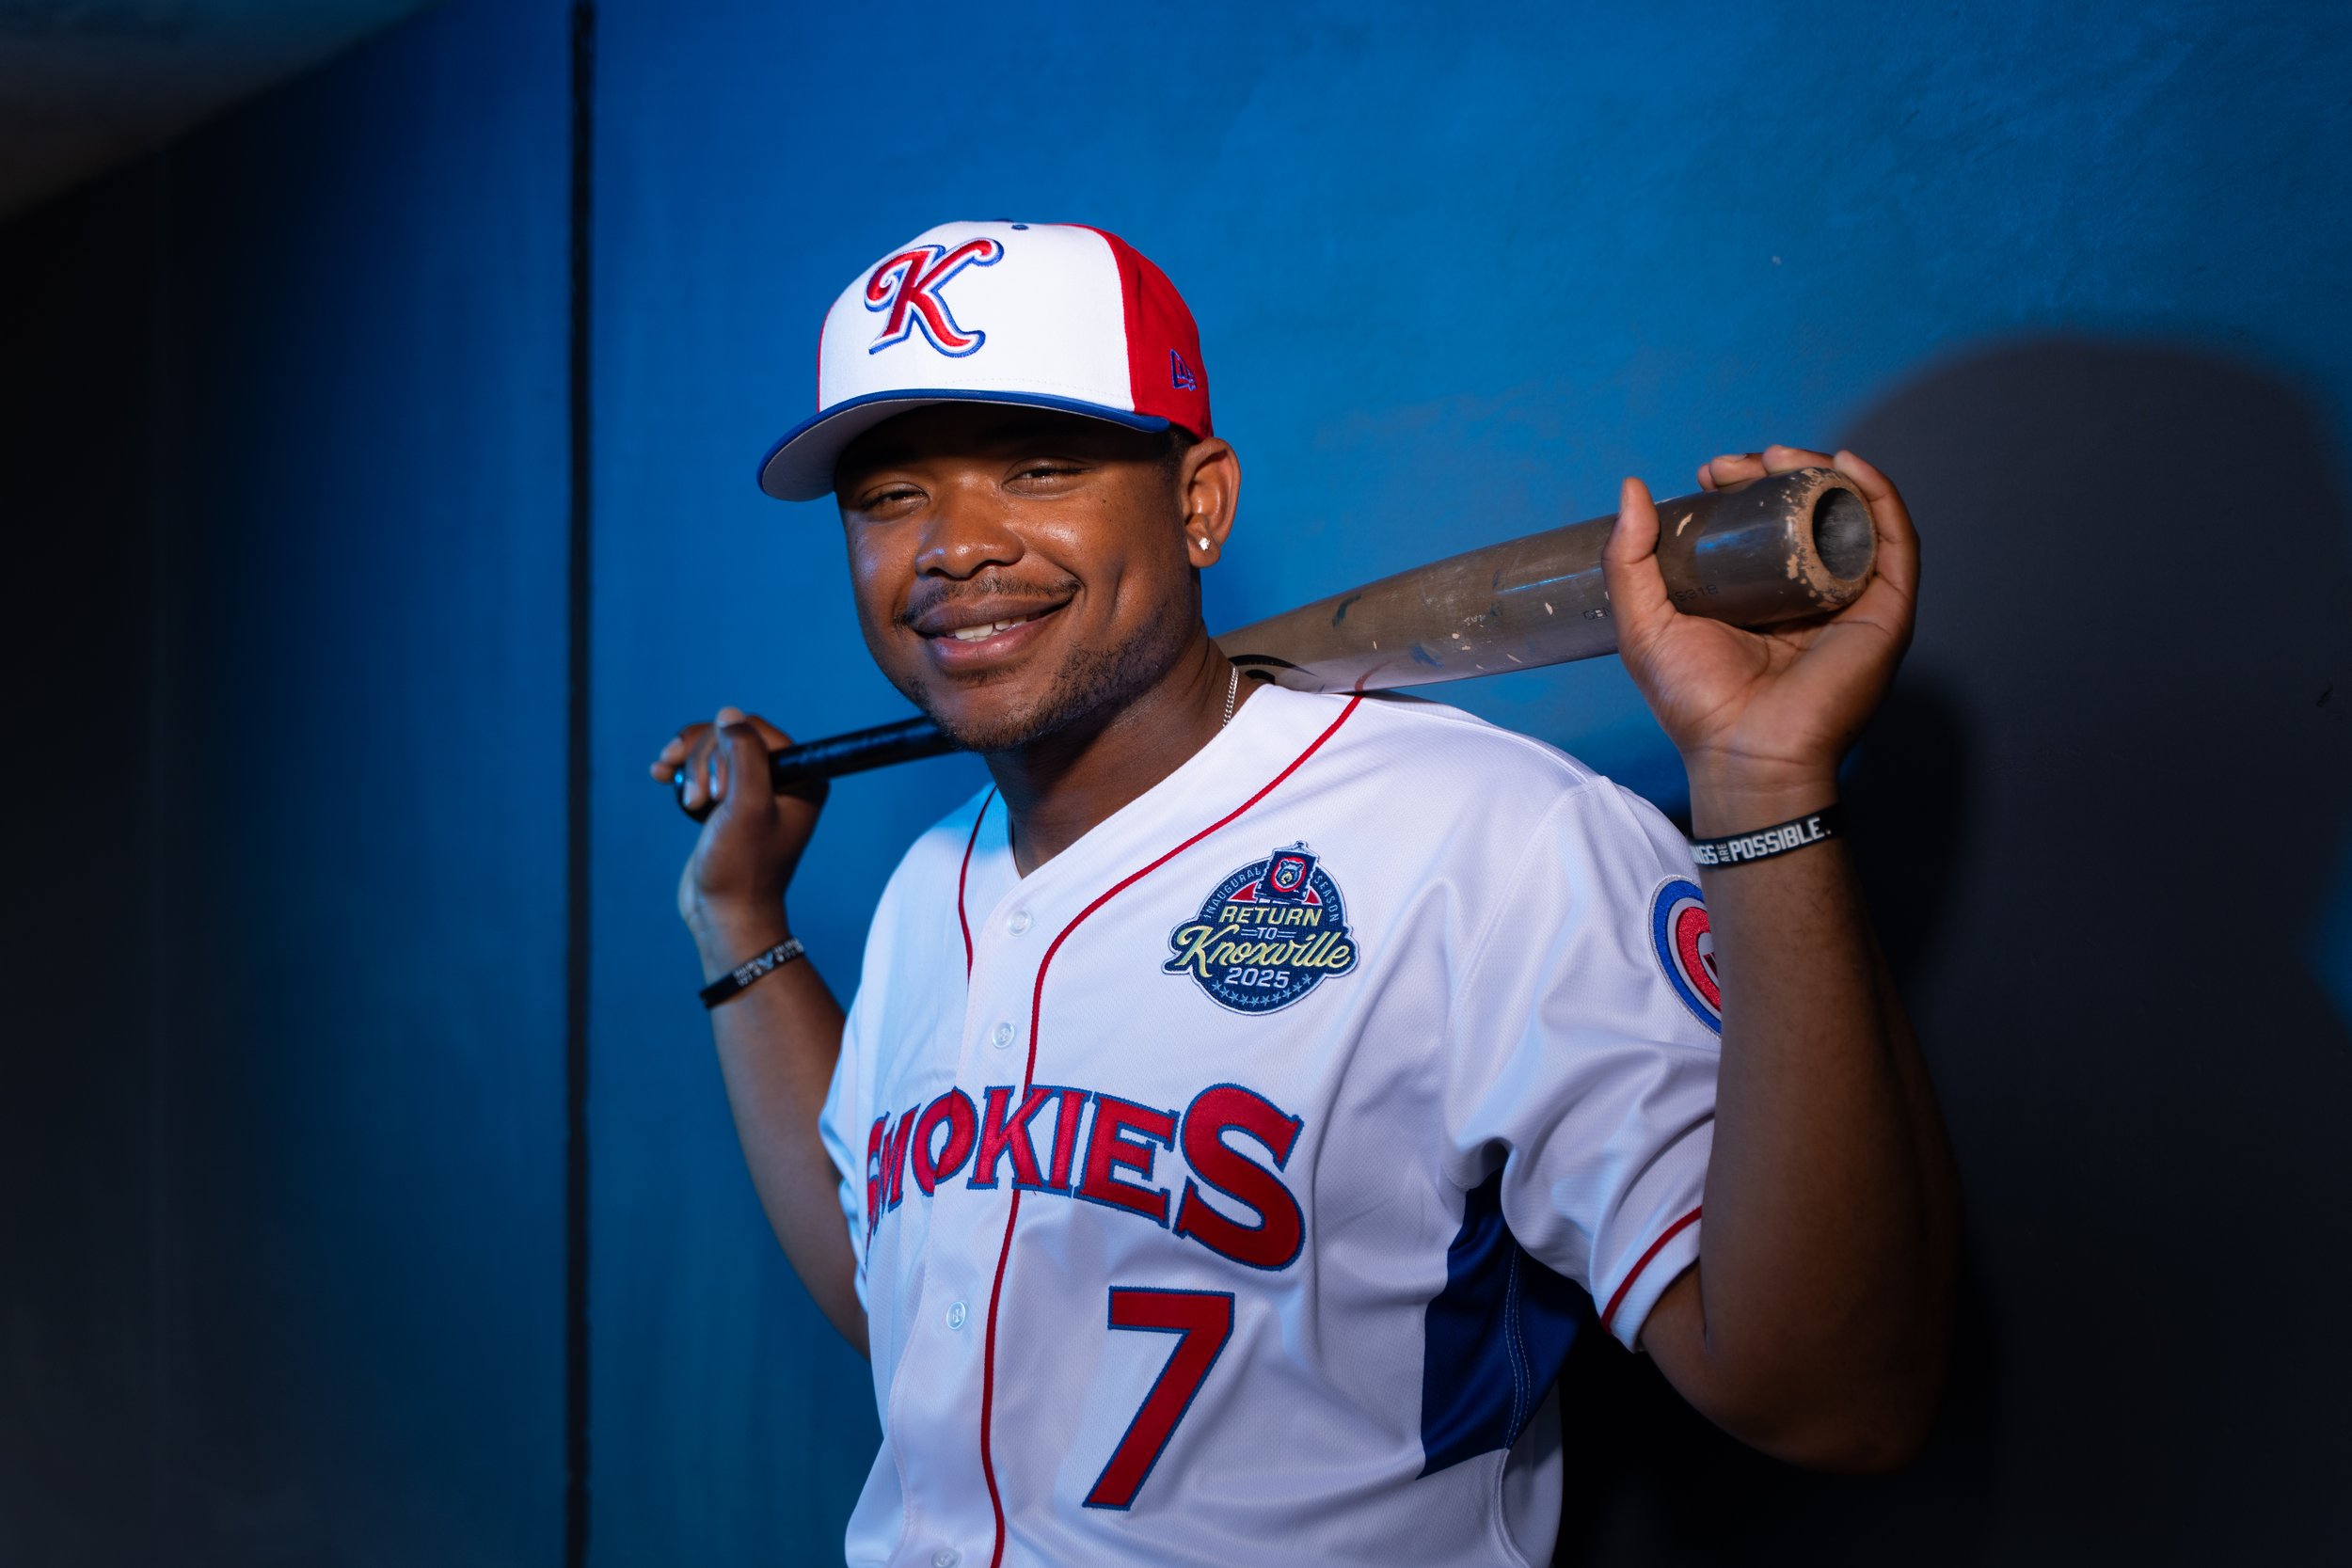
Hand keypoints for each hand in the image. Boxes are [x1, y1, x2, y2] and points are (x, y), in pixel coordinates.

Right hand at [649, 706, 827, 953]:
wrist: (722, 914)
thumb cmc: (741, 867)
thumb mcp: (746, 805)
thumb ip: (743, 754)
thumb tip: (729, 714)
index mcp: (803, 778)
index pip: (755, 730)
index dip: (726, 749)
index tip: (718, 791)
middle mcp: (783, 780)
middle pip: (730, 738)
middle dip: (705, 763)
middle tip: (700, 803)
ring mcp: (753, 791)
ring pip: (712, 750)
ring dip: (690, 768)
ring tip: (686, 801)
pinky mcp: (727, 803)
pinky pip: (702, 769)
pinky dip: (681, 770)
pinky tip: (661, 774)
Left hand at [1600, 445, 1918, 825]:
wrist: (1741, 753)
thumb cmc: (1694, 702)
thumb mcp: (1644, 622)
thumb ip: (1629, 560)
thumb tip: (1632, 488)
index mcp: (1761, 594)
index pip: (1762, 521)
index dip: (1742, 485)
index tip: (1711, 471)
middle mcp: (1809, 592)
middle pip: (1808, 510)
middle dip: (1778, 470)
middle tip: (1741, 463)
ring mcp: (1850, 599)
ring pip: (1851, 515)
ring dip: (1826, 473)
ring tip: (1786, 455)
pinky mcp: (1885, 612)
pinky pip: (1895, 542)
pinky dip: (1880, 497)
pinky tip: (1850, 467)